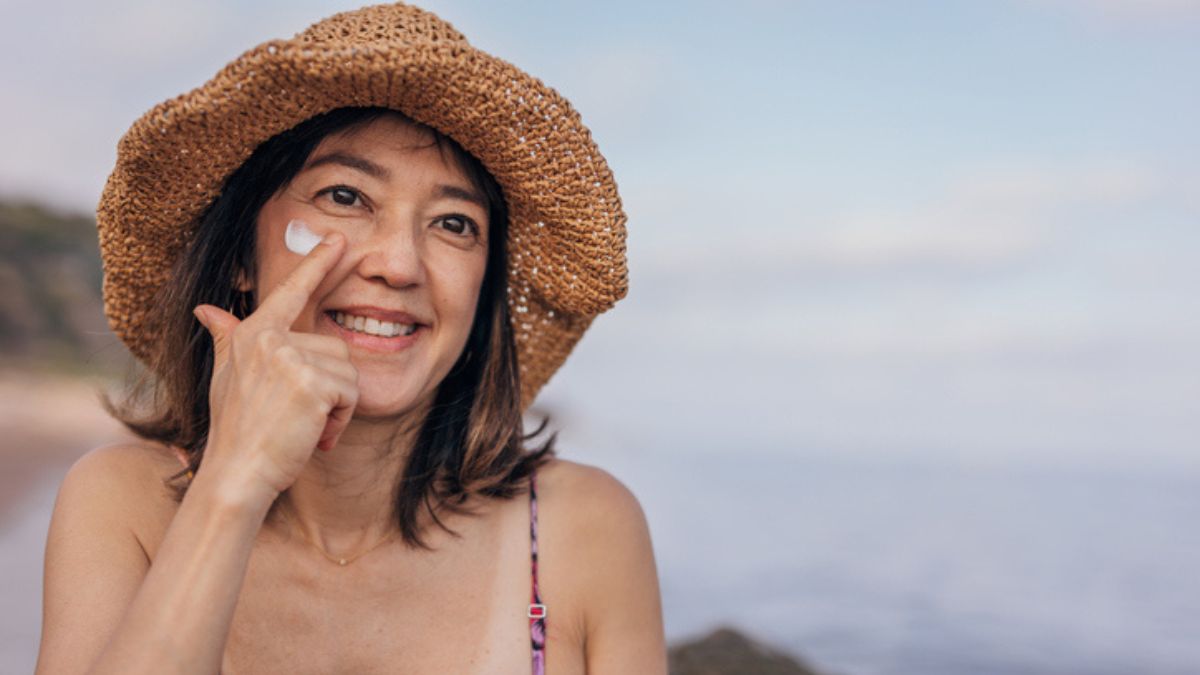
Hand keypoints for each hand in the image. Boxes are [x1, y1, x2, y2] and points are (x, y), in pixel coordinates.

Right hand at [192, 231, 357, 497]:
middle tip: (305, 418)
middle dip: (333, 387)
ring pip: (348, 372)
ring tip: (306, 427)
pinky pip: (351, 393)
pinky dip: (341, 420)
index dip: (317, 264)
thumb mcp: (228, 378)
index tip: (339, 239)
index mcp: (253, 334)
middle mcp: (269, 338)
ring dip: (338, 408)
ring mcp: (291, 358)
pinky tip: (316, 435)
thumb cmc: (238, 431)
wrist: (237, 474)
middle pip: (337, 347)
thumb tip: (206, 310)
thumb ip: (227, 339)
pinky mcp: (312, 382)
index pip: (292, 292)